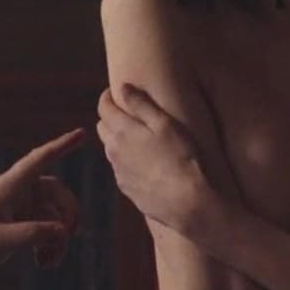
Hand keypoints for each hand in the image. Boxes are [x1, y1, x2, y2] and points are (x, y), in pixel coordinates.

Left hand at [0, 129, 84, 289]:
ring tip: (51, 263)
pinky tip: (44, 263)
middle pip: (53, 192)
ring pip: (50, 215)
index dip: (61, 146)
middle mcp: (12, 195)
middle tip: (69, 238)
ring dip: (56, 238)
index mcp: (6, 188)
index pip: (38, 160)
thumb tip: (62, 231)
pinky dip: (47, 244)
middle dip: (66, 214)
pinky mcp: (12, 227)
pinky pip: (41, 229)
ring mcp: (13, 210)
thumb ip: (34, 234)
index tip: (82, 133)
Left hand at [96, 85, 224, 237]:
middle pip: (102, 127)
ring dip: (117, 138)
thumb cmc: (181, 158)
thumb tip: (122, 87)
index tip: (115, 91)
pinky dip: (126, 159)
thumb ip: (141, 104)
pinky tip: (144, 161)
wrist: (187, 202)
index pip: (103, 107)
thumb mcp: (165, 124)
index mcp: (122, 131)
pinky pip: (120, 167)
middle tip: (127, 112)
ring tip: (137, 136)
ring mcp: (119, 171)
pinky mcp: (126, 188)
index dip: (107, 96)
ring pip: (110, 148)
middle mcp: (114, 150)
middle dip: (111, 116)